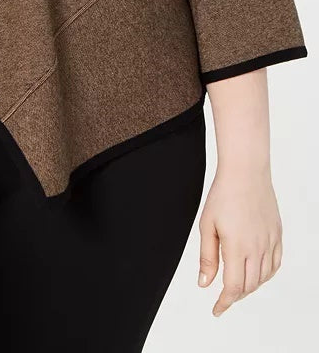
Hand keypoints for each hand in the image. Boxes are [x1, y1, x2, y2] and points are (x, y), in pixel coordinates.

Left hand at [197, 166, 281, 315]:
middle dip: (235, 296)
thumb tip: (205, 283)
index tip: (216, 309)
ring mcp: (270, 242)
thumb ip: (207, 257)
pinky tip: (256, 273)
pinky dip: (265, 275)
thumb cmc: (223, 195)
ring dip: (249, 287)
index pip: (233, 287)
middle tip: (223, 298)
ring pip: (263, 278)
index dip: (224, 302)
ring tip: (236, 285)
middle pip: (248, 286)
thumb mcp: (207, 225)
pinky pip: (275, 264)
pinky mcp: (277, 235)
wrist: (246, 173)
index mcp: (237, 247)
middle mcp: (257, 248)